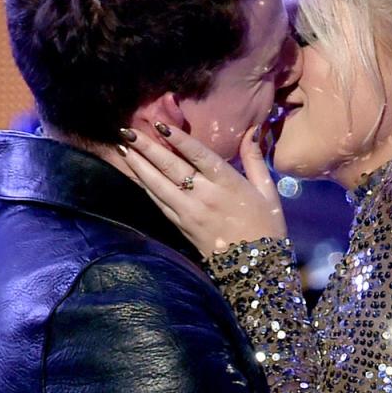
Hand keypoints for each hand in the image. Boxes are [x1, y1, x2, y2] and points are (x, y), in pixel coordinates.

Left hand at [117, 123, 286, 257]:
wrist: (255, 268)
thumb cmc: (266, 226)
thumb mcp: (267, 191)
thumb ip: (255, 159)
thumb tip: (252, 129)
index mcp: (227, 183)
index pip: (198, 154)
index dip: (178, 139)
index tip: (159, 124)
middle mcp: (204, 195)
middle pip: (170, 167)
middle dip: (147, 148)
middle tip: (127, 132)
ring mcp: (189, 212)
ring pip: (158, 185)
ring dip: (139, 166)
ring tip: (123, 149)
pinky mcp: (181, 226)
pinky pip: (159, 202)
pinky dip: (145, 187)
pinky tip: (136, 175)